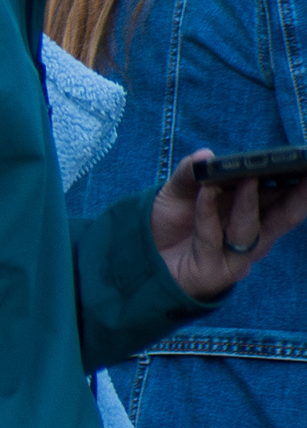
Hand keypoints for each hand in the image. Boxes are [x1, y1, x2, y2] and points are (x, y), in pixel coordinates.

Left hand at [151, 151, 306, 302]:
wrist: (137, 261)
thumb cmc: (167, 227)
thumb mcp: (176, 194)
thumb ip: (190, 174)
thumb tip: (206, 154)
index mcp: (253, 217)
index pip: (285, 200)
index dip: (302, 185)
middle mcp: (251, 239)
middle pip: (283, 217)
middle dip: (299, 195)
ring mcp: (234, 258)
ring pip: (250, 229)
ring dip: (248, 201)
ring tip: (248, 177)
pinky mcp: (211, 272)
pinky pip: (212, 238)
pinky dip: (208, 213)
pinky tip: (206, 191)